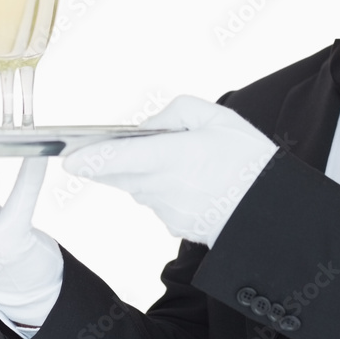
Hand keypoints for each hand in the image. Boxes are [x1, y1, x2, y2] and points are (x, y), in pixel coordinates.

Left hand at [63, 95, 278, 246]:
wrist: (272, 210)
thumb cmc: (249, 160)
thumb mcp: (217, 117)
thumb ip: (174, 114)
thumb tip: (146, 128)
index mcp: (175, 157)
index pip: (119, 159)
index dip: (89, 159)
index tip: (67, 159)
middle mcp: (165, 187)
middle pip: (117, 175)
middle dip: (103, 163)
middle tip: (88, 152)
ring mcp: (168, 210)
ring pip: (136, 187)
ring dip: (137, 173)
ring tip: (166, 158)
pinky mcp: (174, 225)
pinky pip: (154, 201)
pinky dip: (158, 188)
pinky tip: (183, 178)